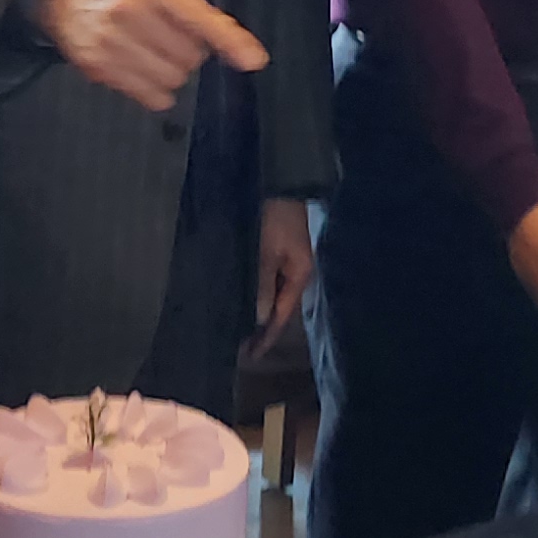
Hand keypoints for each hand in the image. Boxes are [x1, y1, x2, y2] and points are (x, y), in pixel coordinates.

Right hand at [37, 0, 268, 110]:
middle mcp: (129, 9)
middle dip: (189, 52)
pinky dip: (155, 89)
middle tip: (171, 36)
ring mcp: (110, 41)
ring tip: (155, 51)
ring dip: (172, 71)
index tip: (252, 60)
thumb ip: (200, 9)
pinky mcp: (98, 67)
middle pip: (189, 57)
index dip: (229, 42)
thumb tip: (240, 49)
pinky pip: (149, 95)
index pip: (200, 19)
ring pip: (171, 80)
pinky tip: (144, 67)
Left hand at [251, 198, 314, 356]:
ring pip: (271, 296)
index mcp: (300, 275)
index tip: (250, 356)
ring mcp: (288, 263)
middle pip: (279, 309)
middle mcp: (296, 273)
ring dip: (256, 312)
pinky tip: (242, 300)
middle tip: (239, 346)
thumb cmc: (273, 216)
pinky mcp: (278, 253)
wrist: (278, 181)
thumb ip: (262, 285)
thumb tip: (260, 319)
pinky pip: (267, 281)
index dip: (267, 337)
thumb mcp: (264, 252)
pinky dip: (255, 294)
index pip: (282, 316)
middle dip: (261, 327)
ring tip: (237, 328)